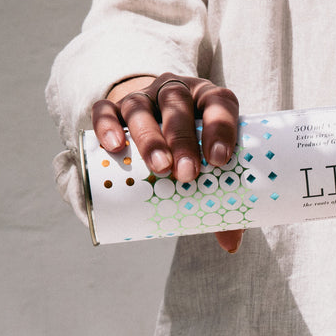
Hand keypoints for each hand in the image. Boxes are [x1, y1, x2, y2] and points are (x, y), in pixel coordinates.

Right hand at [91, 73, 243, 252]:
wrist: (154, 120)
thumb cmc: (191, 147)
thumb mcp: (207, 164)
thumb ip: (222, 197)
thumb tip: (231, 244)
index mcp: (207, 99)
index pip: (219, 102)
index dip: (221, 127)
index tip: (221, 160)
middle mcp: (175, 91)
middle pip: (177, 106)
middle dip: (183, 140)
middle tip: (187, 173)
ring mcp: (142, 96)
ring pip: (141, 108)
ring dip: (150, 137)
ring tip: (159, 168)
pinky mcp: (112, 105)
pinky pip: (105, 109)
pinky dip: (107, 126)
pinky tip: (114, 147)